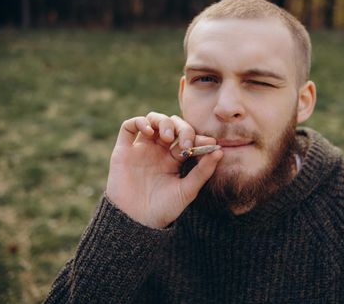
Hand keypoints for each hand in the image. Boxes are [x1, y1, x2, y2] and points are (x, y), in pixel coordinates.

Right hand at [105, 112, 222, 228]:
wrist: (137, 223)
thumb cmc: (163, 210)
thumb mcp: (187, 191)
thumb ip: (203, 172)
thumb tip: (220, 151)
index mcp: (174, 159)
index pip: (187, 137)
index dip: (198, 136)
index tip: (209, 142)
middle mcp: (158, 150)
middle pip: (172, 124)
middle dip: (182, 128)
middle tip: (186, 142)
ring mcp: (141, 149)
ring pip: (152, 120)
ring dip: (163, 121)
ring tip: (167, 136)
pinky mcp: (123, 150)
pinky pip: (129, 126)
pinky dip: (139, 122)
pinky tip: (149, 132)